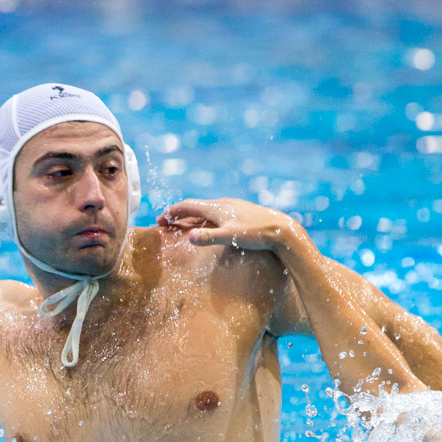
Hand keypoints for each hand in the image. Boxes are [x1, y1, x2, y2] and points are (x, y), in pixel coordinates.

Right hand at [156, 198, 305, 253]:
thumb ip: (209, 238)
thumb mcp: (231, 236)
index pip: (187, 206)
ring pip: (206, 210)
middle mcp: (223, 204)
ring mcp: (233, 207)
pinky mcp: (241, 213)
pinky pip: (217, 214)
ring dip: (191, 217)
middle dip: (178, 215)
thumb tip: (188, 237)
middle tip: (166, 224)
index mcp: (217, 207)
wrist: (282, 230)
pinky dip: (205, 220)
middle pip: (195, 207)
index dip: (171, 212)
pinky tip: (209, 228)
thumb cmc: (257, 234)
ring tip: (183, 226)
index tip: (159, 220)